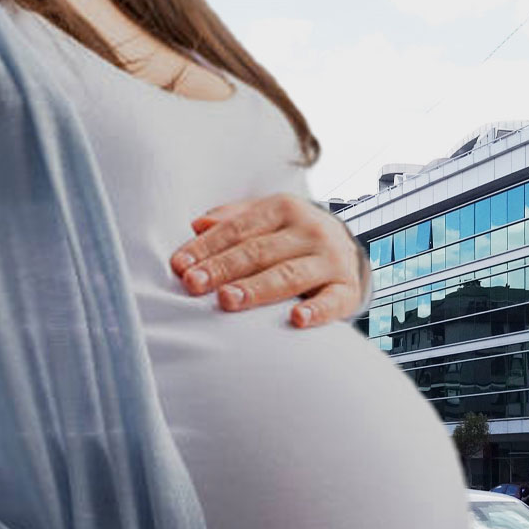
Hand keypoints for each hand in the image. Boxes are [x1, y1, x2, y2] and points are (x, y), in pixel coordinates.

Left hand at [169, 194, 368, 327]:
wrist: (348, 251)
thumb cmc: (293, 237)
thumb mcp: (266, 218)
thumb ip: (232, 220)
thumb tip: (197, 225)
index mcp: (284, 209)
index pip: (238, 229)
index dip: (207, 247)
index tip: (180, 266)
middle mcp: (310, 231)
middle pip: (259, 251)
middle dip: (223, 268)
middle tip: (194, 284)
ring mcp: (331, 260)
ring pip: (289, 276)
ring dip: (257, 289)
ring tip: (227, 300)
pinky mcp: (347, 289)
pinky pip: (332, 302)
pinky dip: (317, 311)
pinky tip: (297, 320)